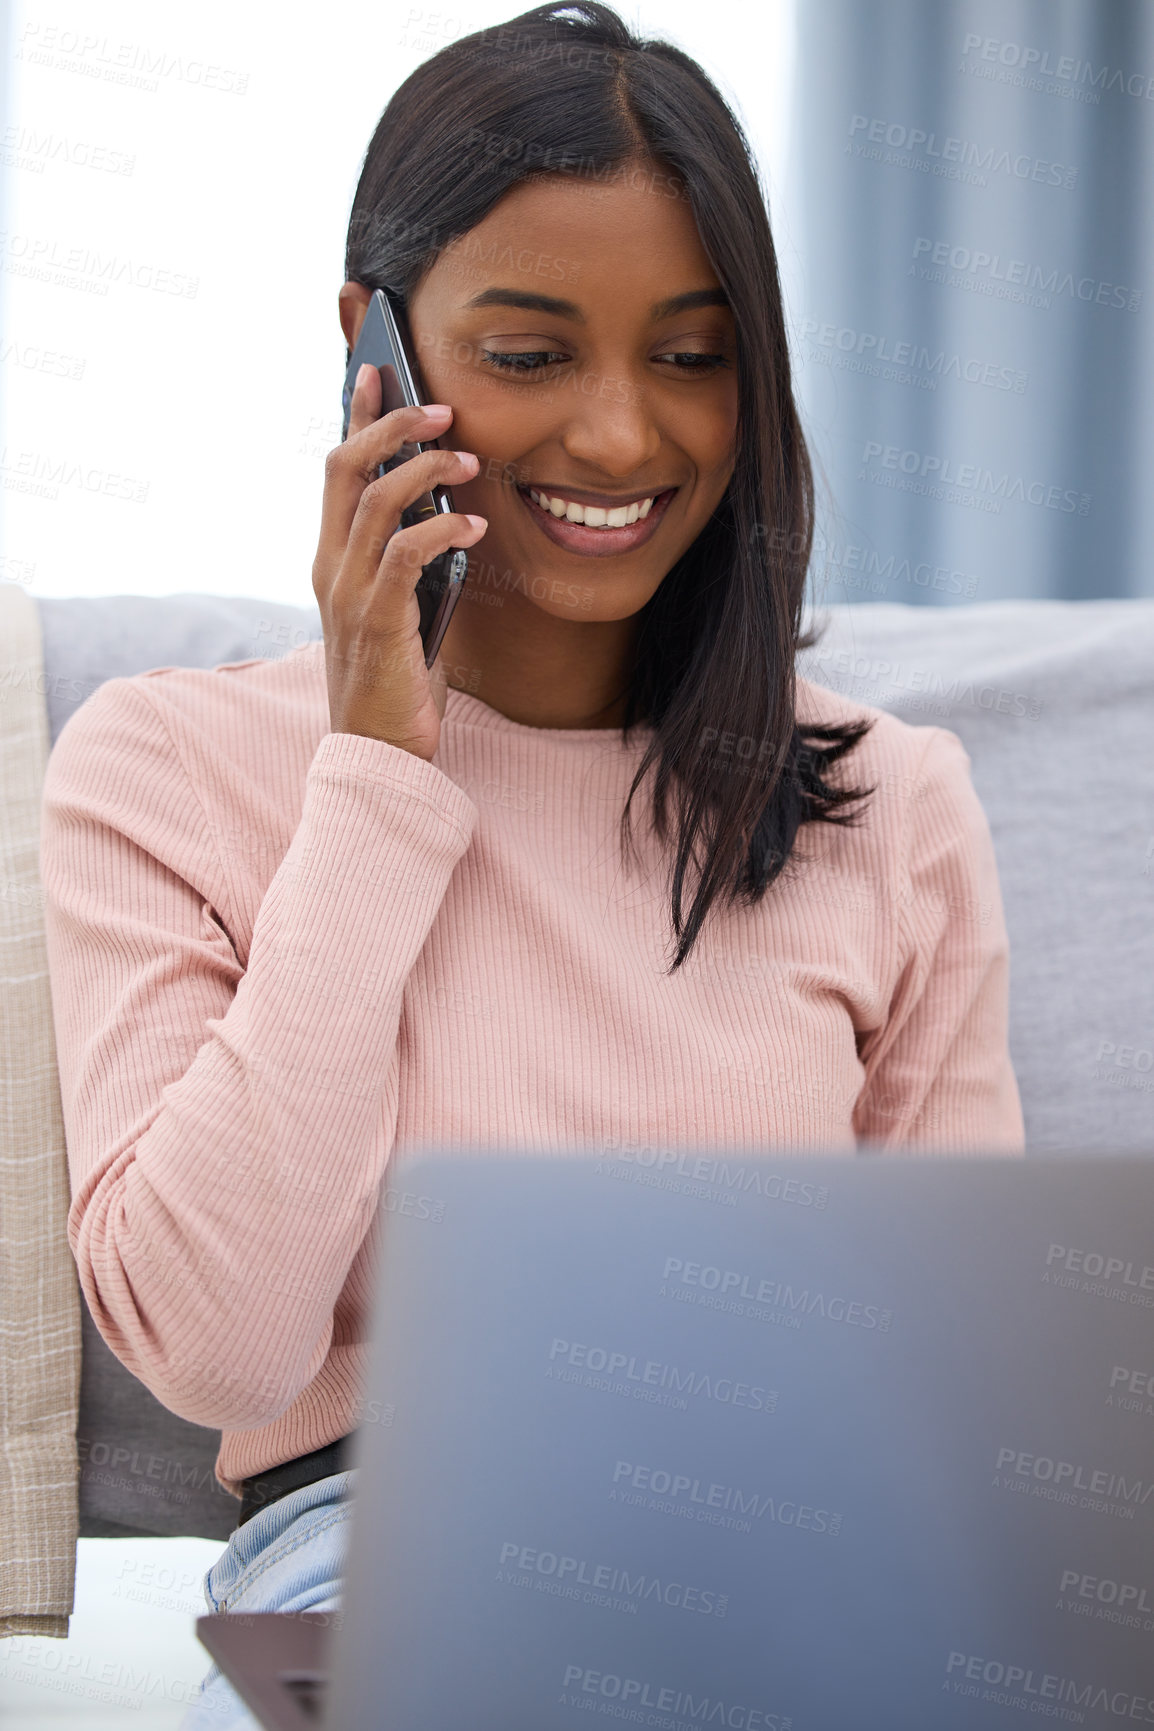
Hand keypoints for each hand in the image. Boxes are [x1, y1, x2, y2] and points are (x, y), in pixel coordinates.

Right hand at [312, 364, 485, 759]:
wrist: (377, 751)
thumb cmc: (396, 681)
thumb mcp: (401, 609)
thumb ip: (410, 563)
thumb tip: (452, 515)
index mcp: (332, 559)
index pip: (336, 470)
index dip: (356, 417)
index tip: (378, 370)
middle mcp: (331, 568)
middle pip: (346, 469)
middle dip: (391, 426)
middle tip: (440, 408)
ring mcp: (349, 594)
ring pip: (377, 502)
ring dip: (426, 472)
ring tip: (469, 460)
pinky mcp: (378, 621)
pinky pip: (405, 555)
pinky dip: (442, 530)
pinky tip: (475, 525)